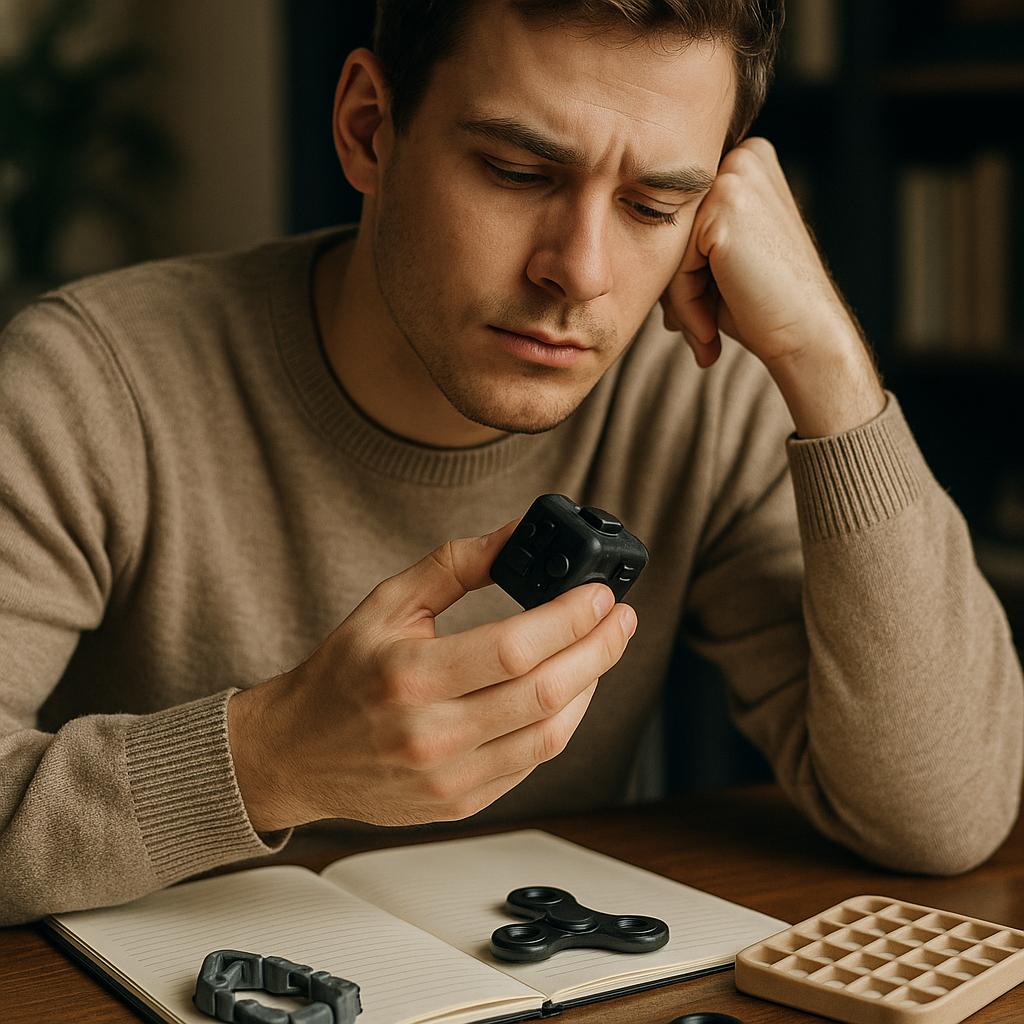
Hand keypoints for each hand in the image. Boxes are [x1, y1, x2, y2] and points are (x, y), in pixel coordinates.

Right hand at [228, 519, 636, 831]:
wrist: (298, 753)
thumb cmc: (343, 673)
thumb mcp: (388, 603)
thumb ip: (455, 565)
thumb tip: (517, 536)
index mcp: (409, 675)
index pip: (513, 647)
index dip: (570, 618)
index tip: (600, 594)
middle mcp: (431, 734)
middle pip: (544, 693)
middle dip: (598, 649)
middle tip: (621, 618)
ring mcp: (448, 777)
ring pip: (549, 735)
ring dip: (589, 687)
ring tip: (603, 650)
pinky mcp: (460, 803)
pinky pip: (532, 762)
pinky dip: (561, 722)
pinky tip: (569, 690)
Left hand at [661, 136, 883, 435]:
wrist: (808, 335)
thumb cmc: (763, 305)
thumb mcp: (717, 261)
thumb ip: (682, 240)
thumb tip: (623, 237)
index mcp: (746, 162)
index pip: (678, 217)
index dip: (678, 270)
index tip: (690, 315)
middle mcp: (744, 157)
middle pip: (669, 228)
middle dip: (675, 285)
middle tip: (697, 331)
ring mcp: (735, 177)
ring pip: (668, 246)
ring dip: (679, 298)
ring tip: (704, 333)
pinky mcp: (724, 207)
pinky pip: (674, 263)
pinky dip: (685, 302)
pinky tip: (710, 328)